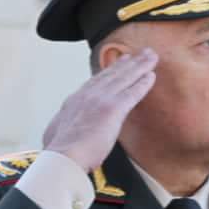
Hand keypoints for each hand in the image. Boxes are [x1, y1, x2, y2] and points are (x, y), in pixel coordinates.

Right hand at [41, 48, 157, 171]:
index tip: (121, 61)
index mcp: (75, 100)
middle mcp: (88, 95)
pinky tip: (152, 76)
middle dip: (129, 62)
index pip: (96, 81)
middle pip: (112, 74)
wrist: (63, 156)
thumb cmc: (60, 152)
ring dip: (140, 66)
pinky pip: (132, 93)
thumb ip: (63, 126)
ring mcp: (101, 100)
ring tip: (151, 56)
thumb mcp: (56, 132)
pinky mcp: (113, 109)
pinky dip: (142, 84)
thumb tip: (60, 129)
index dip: (111, 70)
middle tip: (142, 52)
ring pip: (124, 78)